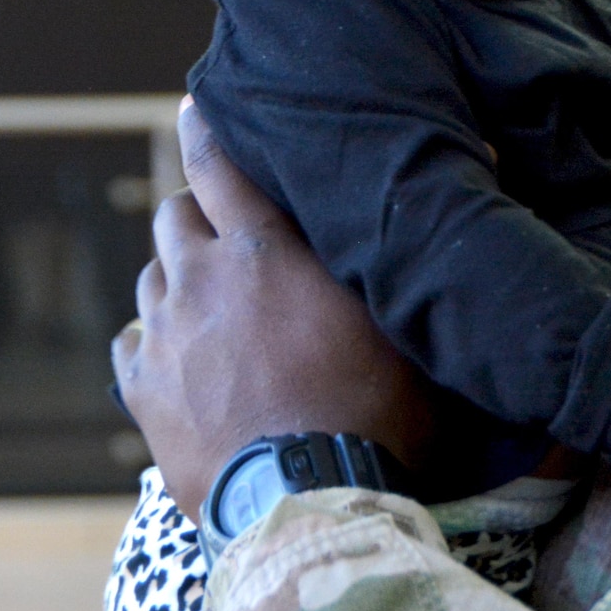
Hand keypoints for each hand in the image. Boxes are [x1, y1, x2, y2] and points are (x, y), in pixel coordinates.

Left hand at [115, 102, 437, 520]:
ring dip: (179, 280)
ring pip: (153, 277)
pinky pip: (133, 345)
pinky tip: (179, 359)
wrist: (311, 501)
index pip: (222, 165)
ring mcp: (166, 335)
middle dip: (198, 216)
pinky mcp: (143, 392)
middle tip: (228, 236)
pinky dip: (154, 342)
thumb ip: (408, 252)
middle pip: (175, 216)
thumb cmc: (379, 409)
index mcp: (266, 249)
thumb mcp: (407, 322)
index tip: (197, 108)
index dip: (208, 131)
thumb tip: (476, 166)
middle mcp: (204, 278)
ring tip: (213, 307)